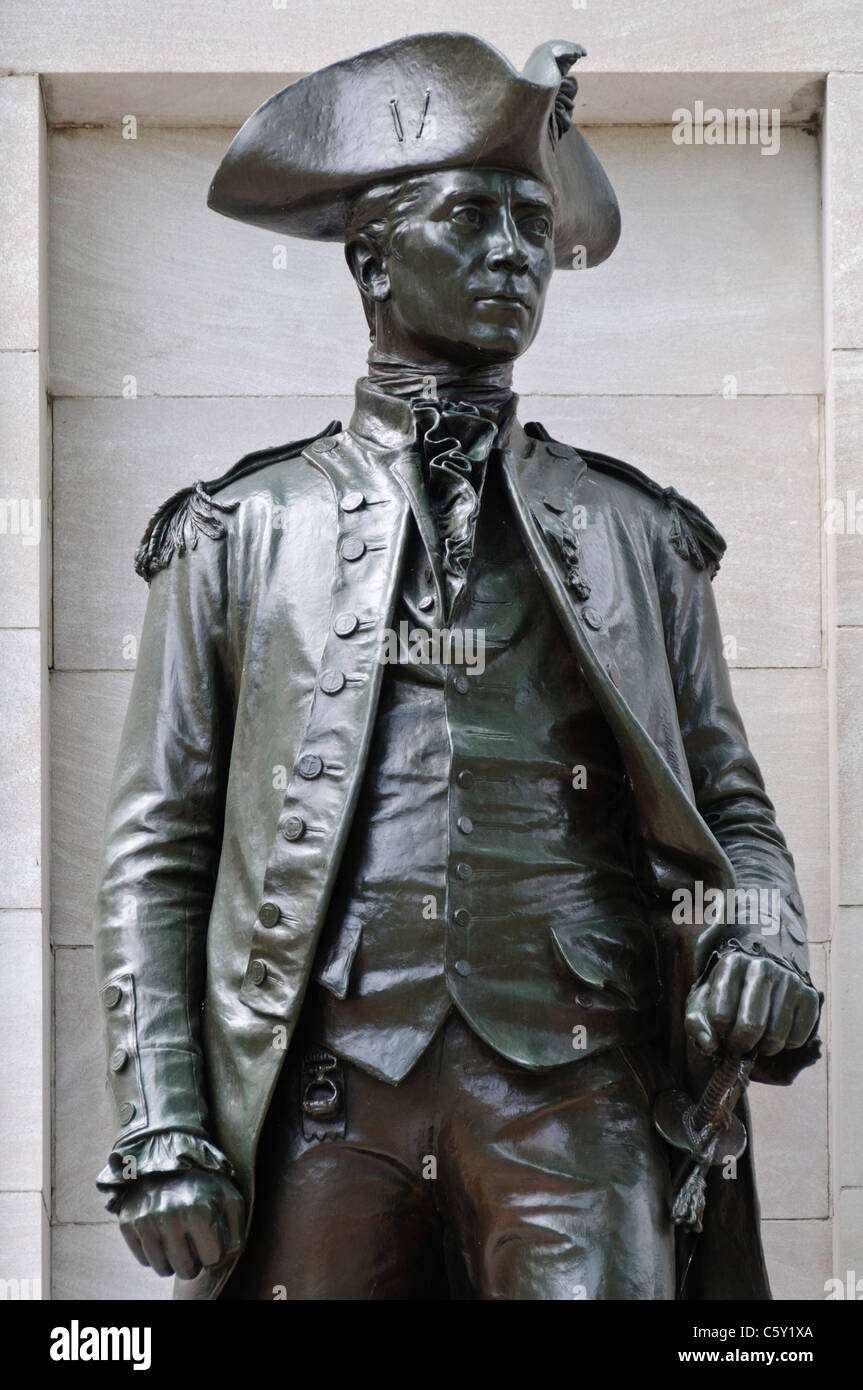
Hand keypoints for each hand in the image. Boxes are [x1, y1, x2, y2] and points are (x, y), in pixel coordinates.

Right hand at [117, 1170, 244, 1278]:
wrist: (167, 1156)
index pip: (212, 1259)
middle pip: (186, 1269)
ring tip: (178, 1238)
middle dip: (194, 1259)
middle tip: (193, 1239)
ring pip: (163, 1269)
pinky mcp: (128, 1223)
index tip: (210, 1234)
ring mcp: (146, 1220)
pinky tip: (161, 1234)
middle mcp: (170, 1216)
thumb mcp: (231, 1201)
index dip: (214, 1249)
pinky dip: (155, 1253)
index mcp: (199, 1210)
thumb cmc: (205, 1183)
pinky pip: (144, 1260)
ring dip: (173, 1260)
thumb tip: (219, 1265)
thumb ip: (236, 1236)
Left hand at [684, 949, 818, 1057]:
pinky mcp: (809, 995)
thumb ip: (697, 1025)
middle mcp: (762, 967)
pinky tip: (776, 1034)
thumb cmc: (726, 995)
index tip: (722, 1031)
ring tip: (757, 1039)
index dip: (719, 1033)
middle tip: (739, 1045)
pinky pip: (798, 1037)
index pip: (721, 1015)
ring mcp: (789, 979)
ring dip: (764, 1048)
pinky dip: (786, 1045)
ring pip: (776, 1035)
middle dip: (741, 1045)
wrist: (759, 976)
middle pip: (751, 1026)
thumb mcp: (703, 1004)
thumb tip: (709, 1046)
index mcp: (732, 965)